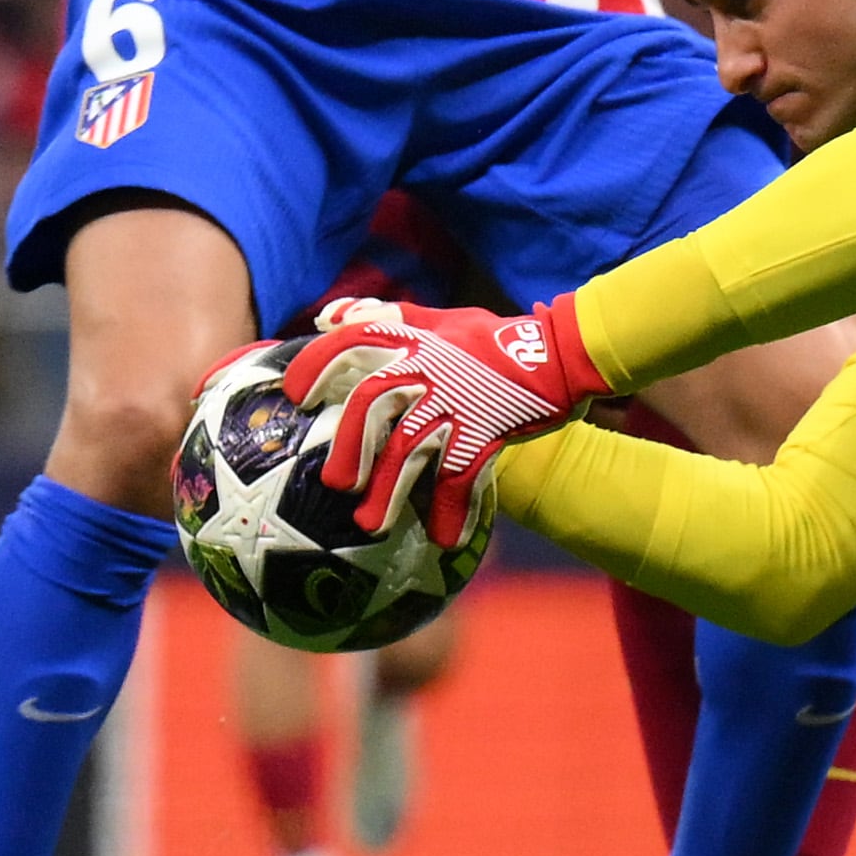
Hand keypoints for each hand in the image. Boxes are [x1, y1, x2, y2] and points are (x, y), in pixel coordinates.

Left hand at [277, 297, 605, 546]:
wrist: (559, 355)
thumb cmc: (493, 340)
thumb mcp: (439, 321)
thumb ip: (386, 319)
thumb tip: (328, 316)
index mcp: (414, 340)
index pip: (353, 340)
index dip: (318, 365)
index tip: (296, 395)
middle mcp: (428, 369)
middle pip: (372, 404)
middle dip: (349, 444)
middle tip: (337, 484)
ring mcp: (456, 402)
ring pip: (409, 447)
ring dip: (388, 489)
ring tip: (369, 525)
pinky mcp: (485, 430)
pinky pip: (459, 476)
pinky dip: (450, 509)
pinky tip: (443, 538)